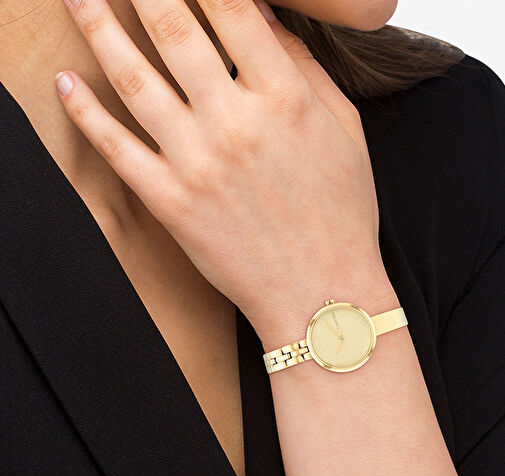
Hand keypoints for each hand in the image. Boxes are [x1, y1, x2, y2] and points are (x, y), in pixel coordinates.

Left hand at [57, 0, 391, 346]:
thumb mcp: (346, 131)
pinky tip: (66, 82)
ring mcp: (197, 164)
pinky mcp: (171, 203)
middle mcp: (235, 122)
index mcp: (284, 97)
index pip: (231, 6)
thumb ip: (306, 67)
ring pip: (133, 79)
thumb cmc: (340, 216)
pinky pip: (117, 149)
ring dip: (97, 26)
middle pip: (172, 27)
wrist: (320, 294)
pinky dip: (85, 113)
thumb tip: (264, 16)